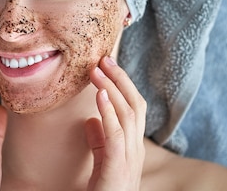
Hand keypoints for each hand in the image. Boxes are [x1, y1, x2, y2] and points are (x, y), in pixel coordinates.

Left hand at [85, 56, 146, 190]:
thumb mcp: (101, 162)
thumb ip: (99, 141)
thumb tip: (90, 120)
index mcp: (133, 146)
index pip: (134, 108)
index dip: (123, 84)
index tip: (107, 66)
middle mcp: (136, 149)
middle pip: (135, 105)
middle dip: (121, 79)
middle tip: (104, 58)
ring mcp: (130, 158)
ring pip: (127, 114)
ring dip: (112, 88)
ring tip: (97, 70)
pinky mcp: (118, 167)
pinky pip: (116, 134)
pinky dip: (109, 111)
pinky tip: (100, 95)